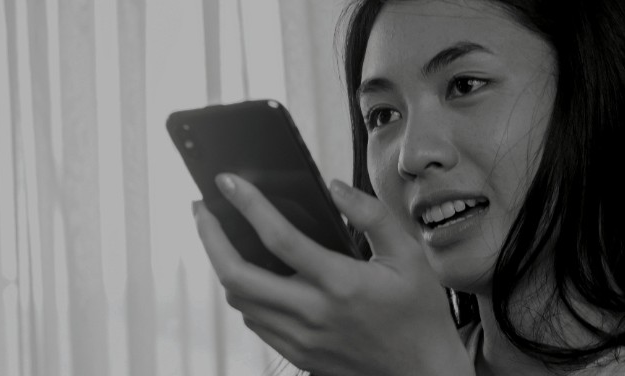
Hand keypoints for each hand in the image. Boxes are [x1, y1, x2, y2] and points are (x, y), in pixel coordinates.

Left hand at [192, 173, 473, 375]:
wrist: (422, 373)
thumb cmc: (419, 314)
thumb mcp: (409, 257)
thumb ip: (372, 216)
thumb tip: (334, 187)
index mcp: (340, 283)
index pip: (279, 238)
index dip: (248, 205)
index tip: (227, 182)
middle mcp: (313, 313)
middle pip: (237, 276)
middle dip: (210, 237)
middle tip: (202, 210)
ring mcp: (301, 338)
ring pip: (239, 301)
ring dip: (222, 266)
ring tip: (220, 237)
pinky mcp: (298, 355)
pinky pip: (255, 322)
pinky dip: (243, 294)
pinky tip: (249, 275)